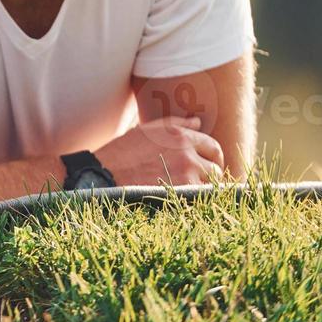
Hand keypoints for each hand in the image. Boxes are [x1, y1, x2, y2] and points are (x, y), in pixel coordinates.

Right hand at [95, 115, 224, 186]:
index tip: (208, 163)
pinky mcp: (181, 194)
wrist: (105, 174)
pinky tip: (183, 198)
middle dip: (210, 174)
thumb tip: (198, 121)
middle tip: (201, 179)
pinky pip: (199, 198)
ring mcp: (186, 175)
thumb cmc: (123, 152)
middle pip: (216, 168)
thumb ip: (177, 124)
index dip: (213, 157)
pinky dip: (194, 199)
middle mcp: (187, 154)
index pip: (213, 146)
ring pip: (210, 185)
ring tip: (189, 190)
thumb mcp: (148, 130)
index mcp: (180, 136)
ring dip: (202, 188)